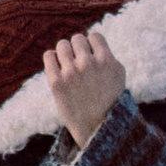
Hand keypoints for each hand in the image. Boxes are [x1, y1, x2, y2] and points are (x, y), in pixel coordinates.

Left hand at [44, 27, 127, 148]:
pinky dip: (52, 58)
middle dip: (78, 49)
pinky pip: (48, 55)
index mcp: (107, 62)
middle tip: (79, 64)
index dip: (92, 46)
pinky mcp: (56, 83)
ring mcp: (72, 73)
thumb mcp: (117, 75)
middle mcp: (89, 65)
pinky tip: (57, 67)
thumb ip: (106, 54)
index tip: (92, 58)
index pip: (94, 36)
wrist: (95, 129)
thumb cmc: (108, 100)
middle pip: (77, 39)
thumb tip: (90, 39)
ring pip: (62, 45)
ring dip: (65, 53)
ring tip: (69, 66)